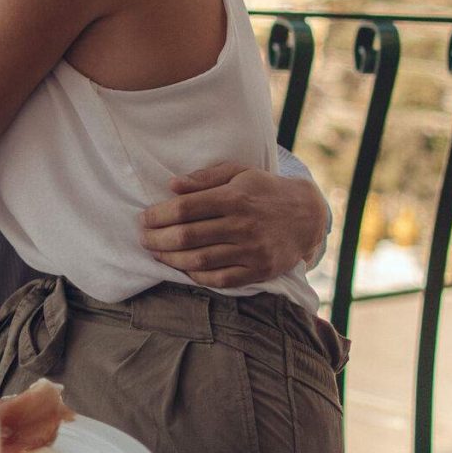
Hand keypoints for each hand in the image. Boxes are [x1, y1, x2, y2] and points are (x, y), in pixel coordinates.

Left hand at [140, 162, 329, 288]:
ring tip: (157, 253)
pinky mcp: (259, 271)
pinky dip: (197, 277)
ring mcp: (251, 251)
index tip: (144, 218)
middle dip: (159, 239)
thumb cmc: (265, 190)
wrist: (307, 216)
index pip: (186, 208)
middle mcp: (243, 225)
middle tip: (144, 239)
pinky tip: (184, 269)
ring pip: (200, 260)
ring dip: (171, 259)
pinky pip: (220, 280)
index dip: (159, 215)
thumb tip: (172, 185)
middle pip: (188, 236)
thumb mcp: (239, 172)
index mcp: (235, 197)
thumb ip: (205, 178)